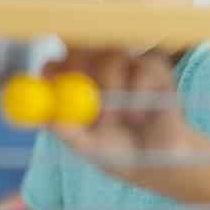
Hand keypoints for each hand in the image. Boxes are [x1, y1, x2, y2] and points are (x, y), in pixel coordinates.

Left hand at [44, 47, 193, 190]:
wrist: (159, 162)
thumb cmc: (118, 151)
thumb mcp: (89, 146)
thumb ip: (69, 132)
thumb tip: (50, 119)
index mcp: (73, 86)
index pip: (55, 65)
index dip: (53, 69)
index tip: (53, 80)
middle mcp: (96, 70)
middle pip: (81, 47)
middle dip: (80, 65)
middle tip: (82, 87)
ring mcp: (126, 65)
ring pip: (112, 56)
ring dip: (112, 86)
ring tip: (115, 120)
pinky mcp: (154, 68)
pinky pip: (143, 67)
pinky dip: (139, 92)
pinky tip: (140, 116)